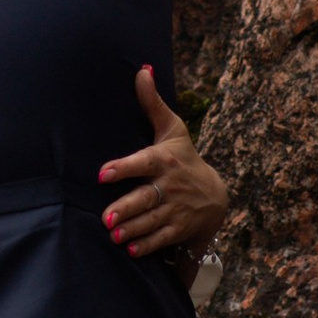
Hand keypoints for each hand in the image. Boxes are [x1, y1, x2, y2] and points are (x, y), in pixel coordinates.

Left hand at [99, 68, 227, 264]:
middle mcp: (171, 185)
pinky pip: (163, 239)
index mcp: (165, 159)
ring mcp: (177, 209)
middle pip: (147, 197)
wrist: (216, 195)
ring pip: (152, 220)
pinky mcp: (180, 229)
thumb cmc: (183, 157)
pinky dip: (147, 245)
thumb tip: (142, 69)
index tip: (102, 173)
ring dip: (133, 229)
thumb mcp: (172, 130)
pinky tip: (129, 249)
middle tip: (105, 217)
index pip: (144, 161)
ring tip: (113, 234)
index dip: (124, 167)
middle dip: (127, 208)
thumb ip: (152, 103)